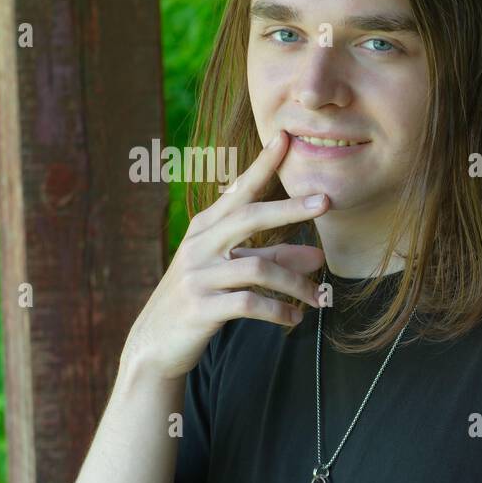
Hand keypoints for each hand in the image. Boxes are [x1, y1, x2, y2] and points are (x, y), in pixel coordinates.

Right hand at [121, 130, 328, 379]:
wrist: (156, 344)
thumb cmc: (201, 300)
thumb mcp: (234, 273)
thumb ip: (275, 259)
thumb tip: (319, 256)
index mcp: (206, 229)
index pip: (238, 191)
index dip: (263, 165)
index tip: (286, 138)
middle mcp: (199, 246)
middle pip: (249, 217)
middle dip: (290, 208)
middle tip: (326, 201)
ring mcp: (197, 276)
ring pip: (258, 268)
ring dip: (296, 283)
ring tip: (318, 298)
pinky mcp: (200, 309)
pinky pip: (250, 304)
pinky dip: (279, 311)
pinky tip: (295, 319)